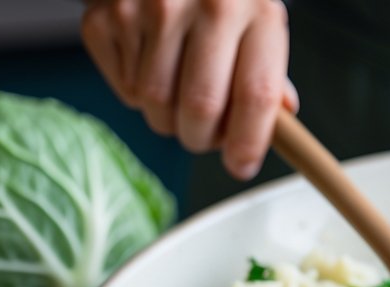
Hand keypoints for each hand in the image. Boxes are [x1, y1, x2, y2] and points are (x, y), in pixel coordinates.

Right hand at [81, 0, 298, 179]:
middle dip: (202, 140)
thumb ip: (269, 76)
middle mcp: (207, 4)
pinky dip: (138, 95)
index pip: (256, 95)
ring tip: (177, 93)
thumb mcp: (258, 24)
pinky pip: (126, 90)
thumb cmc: (219, 0)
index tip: (241, 166)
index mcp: (257, 12)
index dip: (249, 143)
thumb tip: (281, 123)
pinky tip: (149, 65)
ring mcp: (152, 7)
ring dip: (168, 120)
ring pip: (156, 107)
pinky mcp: (108, 16)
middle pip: (201, 109)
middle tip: (204, 135)